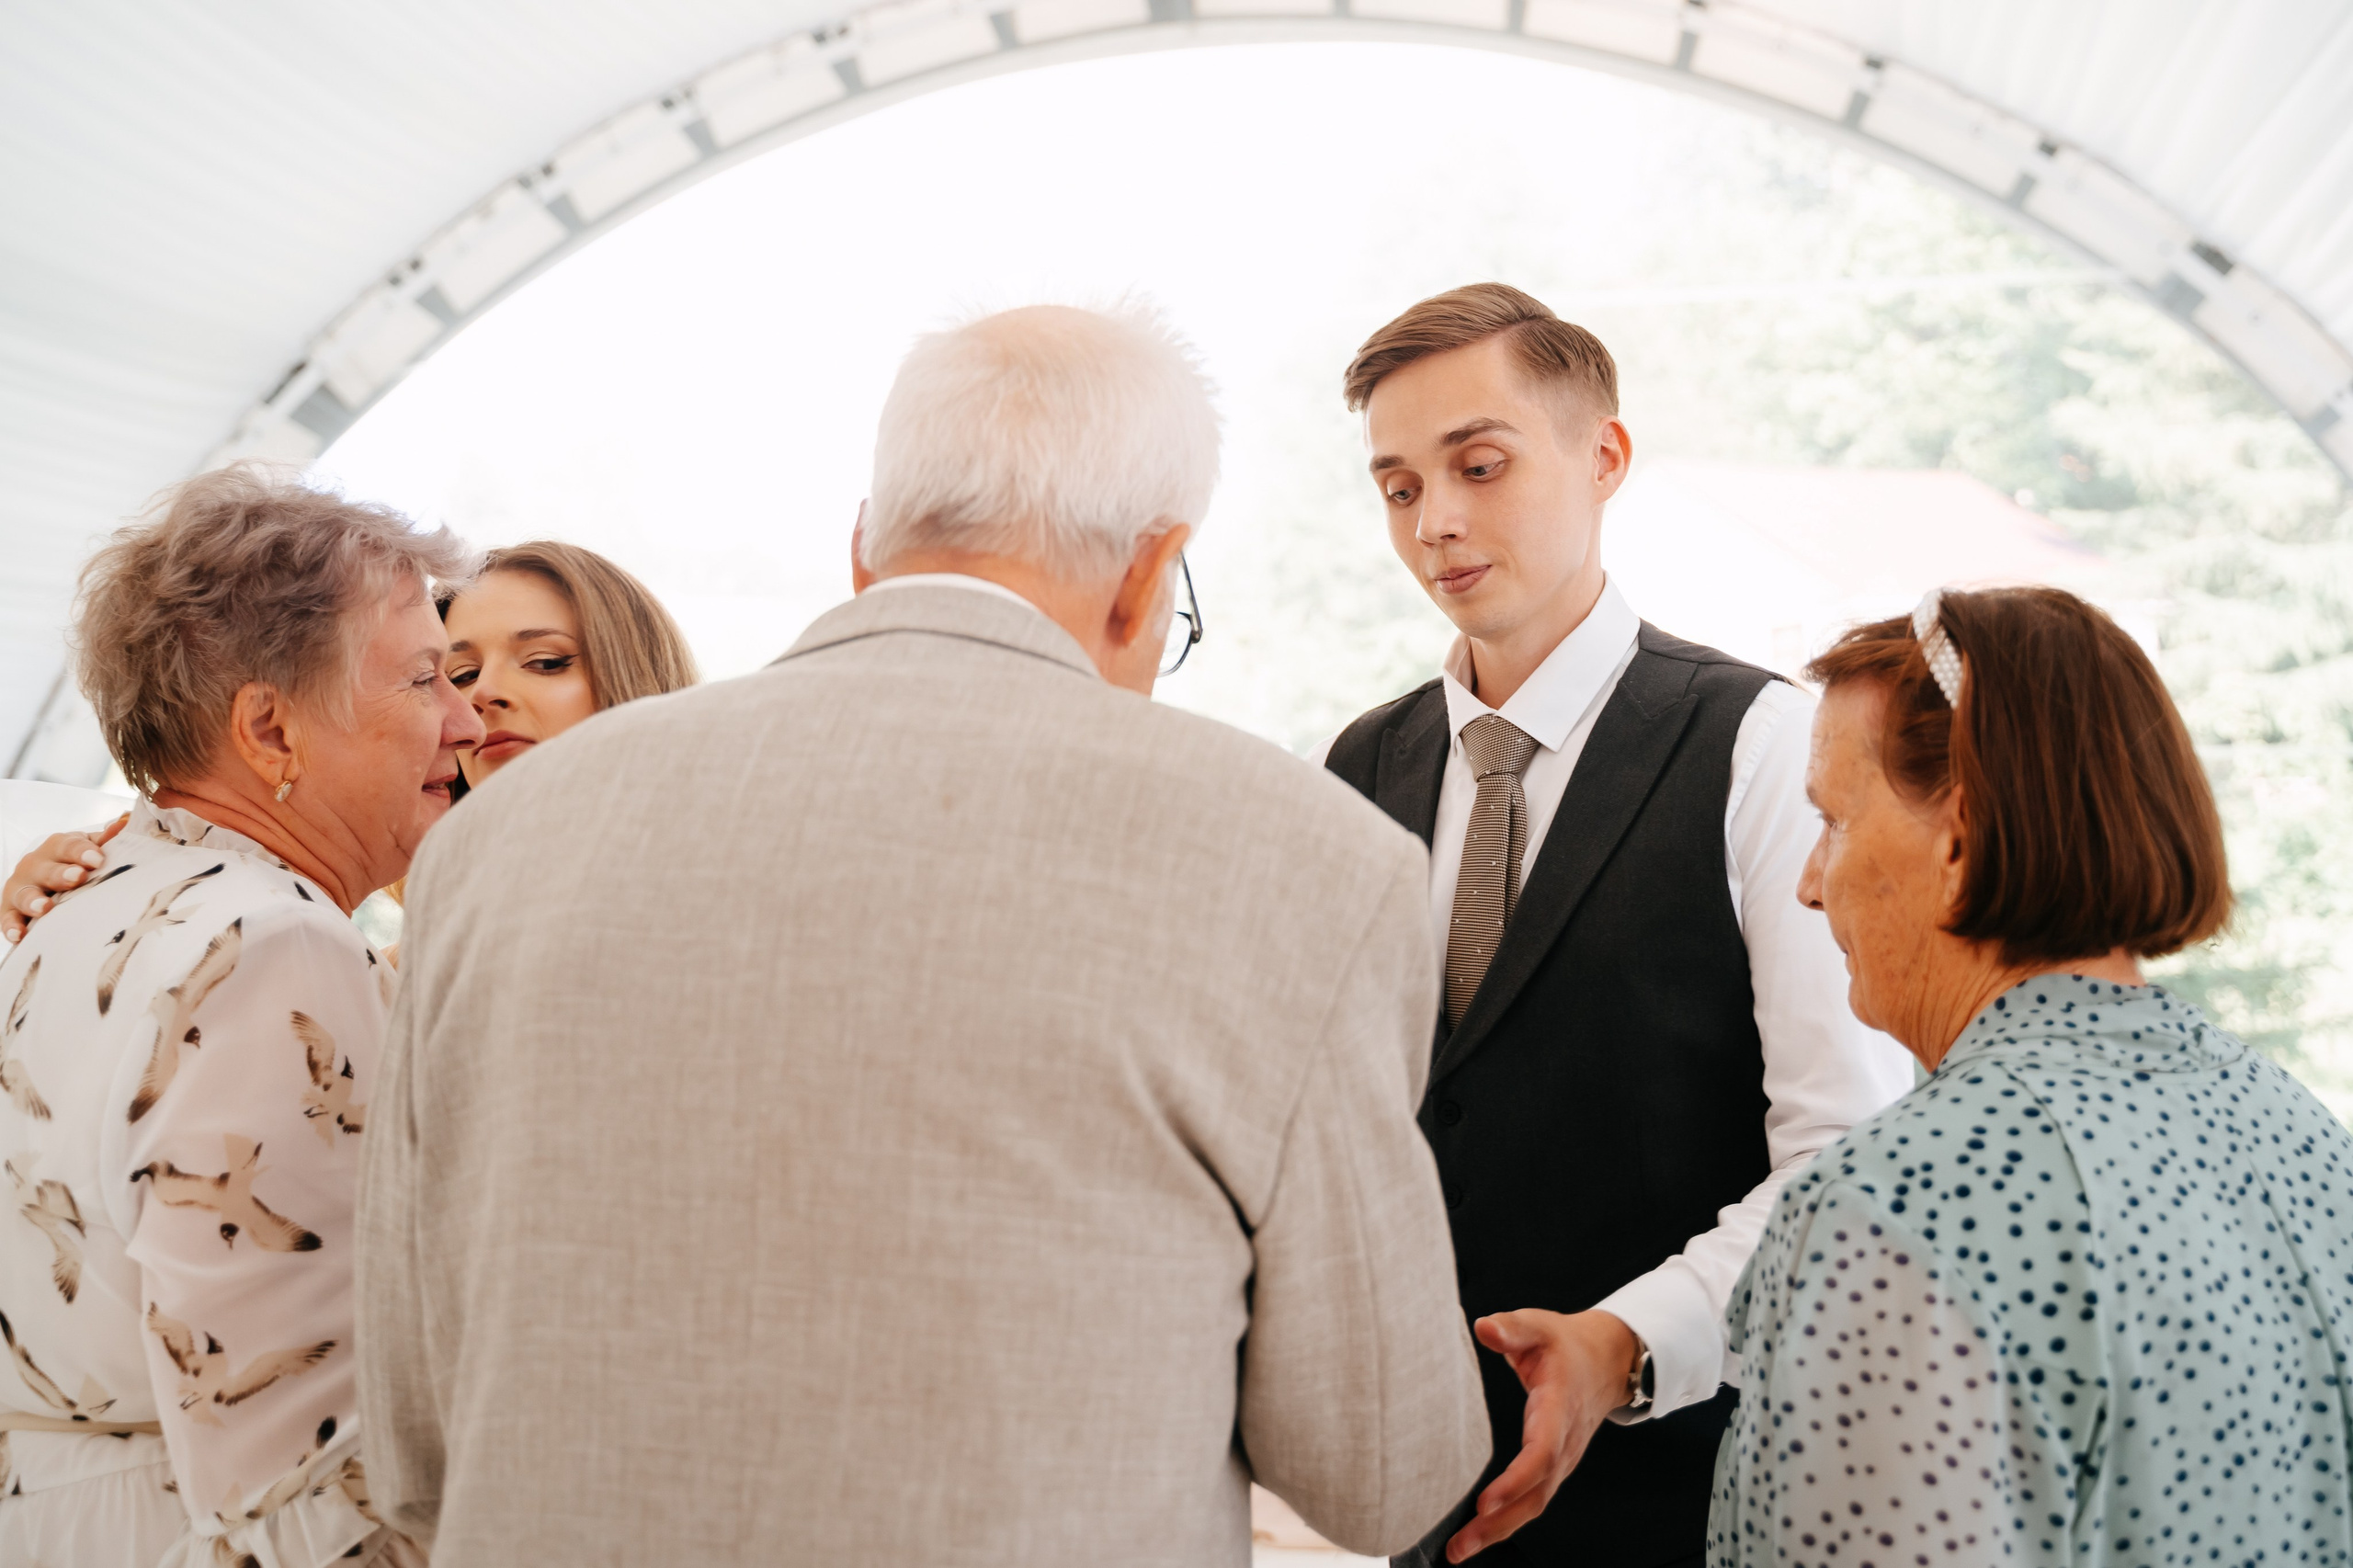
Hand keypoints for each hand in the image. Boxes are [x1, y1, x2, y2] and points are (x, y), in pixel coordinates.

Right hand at [3, 814, 128, 943]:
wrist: (51, 882)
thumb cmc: (79, 863)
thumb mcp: (92, 849)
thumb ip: (107, 839)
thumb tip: (124, 822)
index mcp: (58, 847)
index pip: (68, 845)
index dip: (81, 851)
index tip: (97, 859)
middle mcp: (36, 864)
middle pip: (46, 868)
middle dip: (61, 873)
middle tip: (77, 877)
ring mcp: (21, 887)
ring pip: (24, 893)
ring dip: (33, 900)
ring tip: (45, 907)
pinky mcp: (10, 910)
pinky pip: (8, 919)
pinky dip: (12, 926)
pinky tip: (20, 935)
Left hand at [1446, 1308, 1638, 1562]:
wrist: (1605, 1360)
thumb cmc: (1565, 1344)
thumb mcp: (1539, 1326)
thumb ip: (1512, 1328)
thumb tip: (1484, 1327)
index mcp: (1559, 1408)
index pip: (1542, 1453)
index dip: (1515, 1481)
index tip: (1485, 1502)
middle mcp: (1564, 1443)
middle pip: (1536, 1494)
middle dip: (1500, 1523)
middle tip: (1461, 1545)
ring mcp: (1562, 1460)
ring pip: (1534, 1505)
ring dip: (1499, 1531)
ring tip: (1460, 1550)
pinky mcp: (1554, 1467)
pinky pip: (1532, 1501)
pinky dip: (1506, 1521)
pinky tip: (1478, 1534)